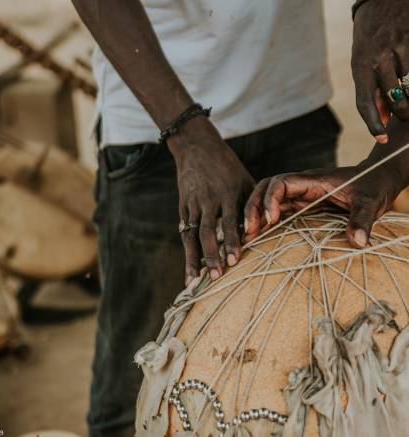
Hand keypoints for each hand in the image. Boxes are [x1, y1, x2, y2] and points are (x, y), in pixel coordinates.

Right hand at [169, 117, 254, 284]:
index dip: (232, 241)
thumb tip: (265, 230)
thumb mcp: (244, 180)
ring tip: (194, 280)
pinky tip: (189, 266)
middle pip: (207, 232)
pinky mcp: (183, 206)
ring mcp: (192, 203)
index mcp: (227, 192)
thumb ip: (252, 204)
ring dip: (193, 258)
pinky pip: (185, 231)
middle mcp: (208, 199)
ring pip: (192, 235)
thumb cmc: (227, 166)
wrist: (196, 147)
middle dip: (211, 255)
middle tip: (216, 277)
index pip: (229, 221)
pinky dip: (187, 250)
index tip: (235, 261)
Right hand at [244, 166, 401, 247]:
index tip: (272, 220)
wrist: (377, 182)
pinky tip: (258, 239)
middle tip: (249, 232)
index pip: (280, 183)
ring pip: (267, 202)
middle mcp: (300, 187)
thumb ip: (363, 219)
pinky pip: (276, 213)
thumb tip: (359, 242)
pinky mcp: (300, 208)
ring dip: (255, 218)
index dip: (270, 199)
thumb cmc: (373, 188)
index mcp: (312, 180)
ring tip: (247, 239)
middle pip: (265, 190)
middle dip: (254, 209)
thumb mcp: (370, 202)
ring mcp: (299, 197)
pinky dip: (264, 224)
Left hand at [352, 0, 408, 142]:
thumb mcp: (362, 63)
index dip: (373, 125)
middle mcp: (377, 58)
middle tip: (405, 117)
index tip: (381, 139)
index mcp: (360, 67)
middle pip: (393, 97)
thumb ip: (373, 90)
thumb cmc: (370, 37)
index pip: (365, 103)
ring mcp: (398, 47)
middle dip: (402, 113)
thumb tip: (382, 119)